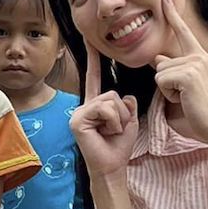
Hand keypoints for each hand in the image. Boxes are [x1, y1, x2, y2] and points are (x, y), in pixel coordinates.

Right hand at [69, 43, 138, 179]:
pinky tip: (105, 133)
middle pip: (112, 93)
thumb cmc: (119, 146)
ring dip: (118, 118)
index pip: (95, 78)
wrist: (112, 167)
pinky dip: (112, 121)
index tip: (90, 41)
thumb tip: (126, 97)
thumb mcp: (130, 120)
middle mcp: (85, 106)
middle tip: (116, 129)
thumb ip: (128, 105)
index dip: (93, 60)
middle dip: (122, 112)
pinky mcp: (77, 120)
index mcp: (96, 105)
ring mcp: (79, 113)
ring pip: (110, 101)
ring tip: (111, 132)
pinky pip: (104, 109)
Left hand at [153, 0, 207, 146]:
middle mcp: (199, 56)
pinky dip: (168, 94)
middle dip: (166, 83)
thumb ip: (173, 69)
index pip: (183, 32)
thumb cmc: (201, 109)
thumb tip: (158, 58)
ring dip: (167, 90)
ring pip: (159, 72)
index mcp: (200, 56)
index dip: (172, 14)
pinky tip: (184, 99)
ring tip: (186, 97)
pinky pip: (161, 81)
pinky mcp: (188, 75)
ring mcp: (194, 64)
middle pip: (160, 63)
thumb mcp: (185, 86)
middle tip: (185, 95)